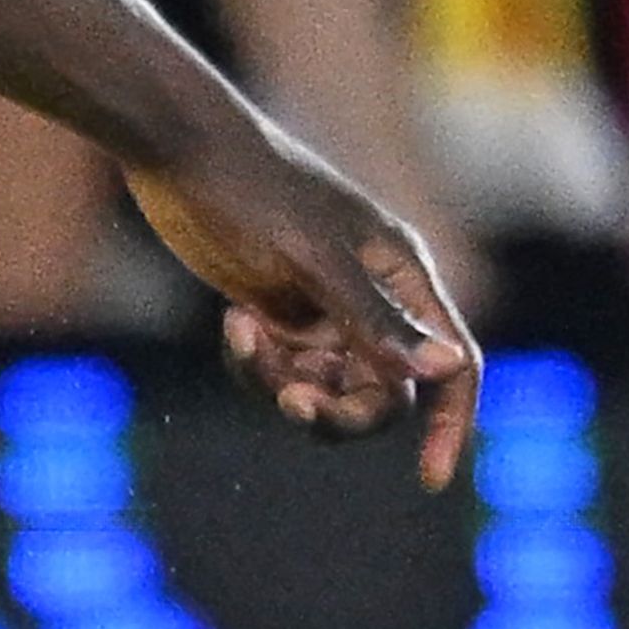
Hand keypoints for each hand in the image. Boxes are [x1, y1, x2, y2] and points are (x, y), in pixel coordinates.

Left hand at [126, 131, 479, 489]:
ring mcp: (321, 307)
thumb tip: (446, 370)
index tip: (432, 480)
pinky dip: (258, 365)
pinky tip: (234, 324)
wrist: (176, 148)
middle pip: (385, 393)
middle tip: (292, 401)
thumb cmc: (250, 188)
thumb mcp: (310, 257)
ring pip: (328, 389)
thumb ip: (374, 318)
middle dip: (341, 409)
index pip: (453, 365)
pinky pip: (282, 372)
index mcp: (401, 275)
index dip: (453, 424)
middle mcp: (371, 296)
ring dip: (286, 384)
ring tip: (244, 335)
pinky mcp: (274, 310)